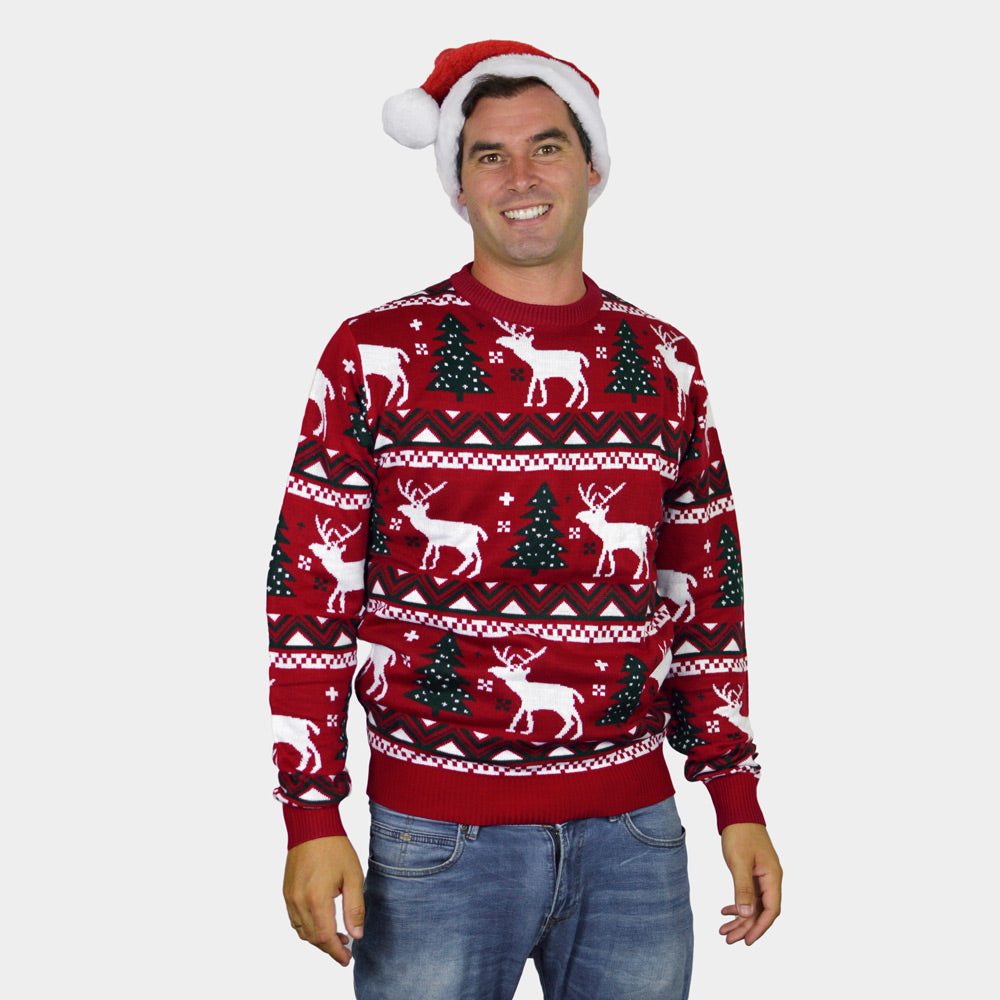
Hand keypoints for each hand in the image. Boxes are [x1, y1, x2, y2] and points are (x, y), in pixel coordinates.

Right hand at [283, 835, 364, 964]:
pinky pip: (294, 919)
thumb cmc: (335, 847)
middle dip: (329, 947)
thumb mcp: (353, 876)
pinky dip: (307, 926)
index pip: (325, 937)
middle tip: (346, 948)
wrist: (312, 825)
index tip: (347, 959)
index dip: (336, 952)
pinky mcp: (286, 892)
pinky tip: (321, 920)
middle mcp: (299, 902)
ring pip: (302, 931)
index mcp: (316, 899)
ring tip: (338, 934)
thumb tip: (356, 935)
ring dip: (318, 938)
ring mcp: (290, 897)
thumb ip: (354, 908)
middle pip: (312, 938)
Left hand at [719, 823, 781, 944]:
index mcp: (772, 877)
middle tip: (728, 940)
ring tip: (723, 931)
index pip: (771, 910)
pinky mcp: (753, 872)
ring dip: (740, 918)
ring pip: (753, 905)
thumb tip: (745, 914)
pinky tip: (725, 911)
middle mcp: (770, 879)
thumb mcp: (739, 862)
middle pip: (761, 911)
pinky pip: (748, 895)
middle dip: (746, 927)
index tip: (747, 941)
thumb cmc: (740, 833)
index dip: (760, 927)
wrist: (737, 812)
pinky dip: (737, 904)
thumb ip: (742, 888)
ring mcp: (762, 876)